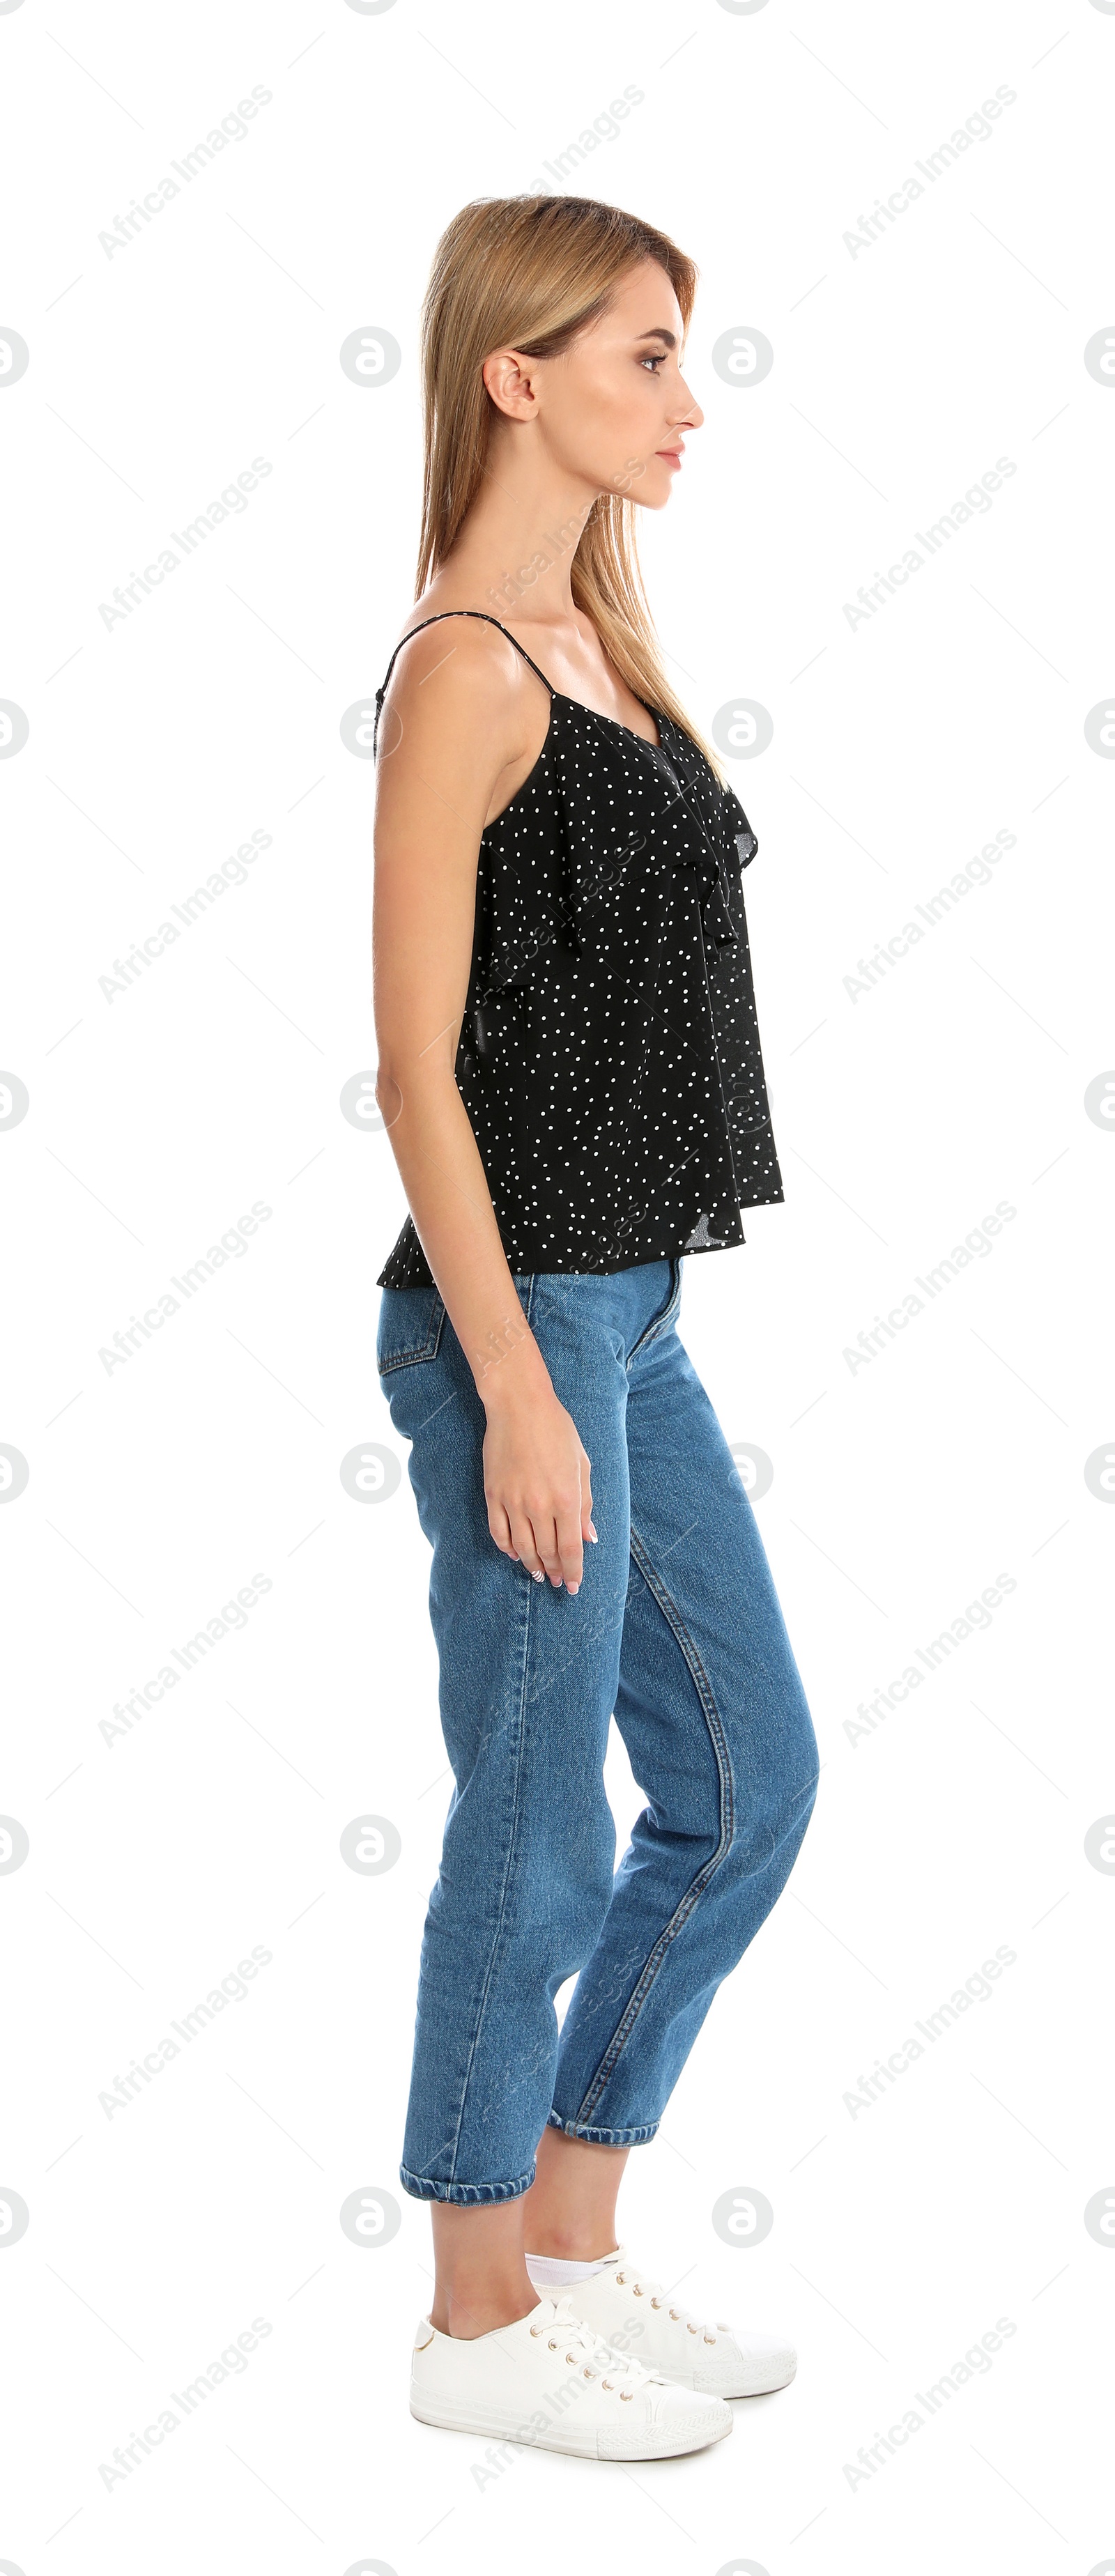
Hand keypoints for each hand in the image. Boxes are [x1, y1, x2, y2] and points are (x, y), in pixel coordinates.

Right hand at [482, 1386, 594, 1592]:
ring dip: (531, 1565)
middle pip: (547, 1552)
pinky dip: (507, 1548)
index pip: (571, 1550)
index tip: (573, 1587)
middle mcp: (539, 1505)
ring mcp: (512, 1501)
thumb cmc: (557, 1431)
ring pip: (522, 1547)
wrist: (519, 1406)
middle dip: (554, 1571)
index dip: (573, 1572)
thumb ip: (585, 1505)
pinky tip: (514, 1554)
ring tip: (538, 1574)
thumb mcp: (581, 1465)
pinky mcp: (492, 1494)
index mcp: (566, 1498)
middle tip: (556, 1581)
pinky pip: (498, 1531)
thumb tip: (589, 1537)